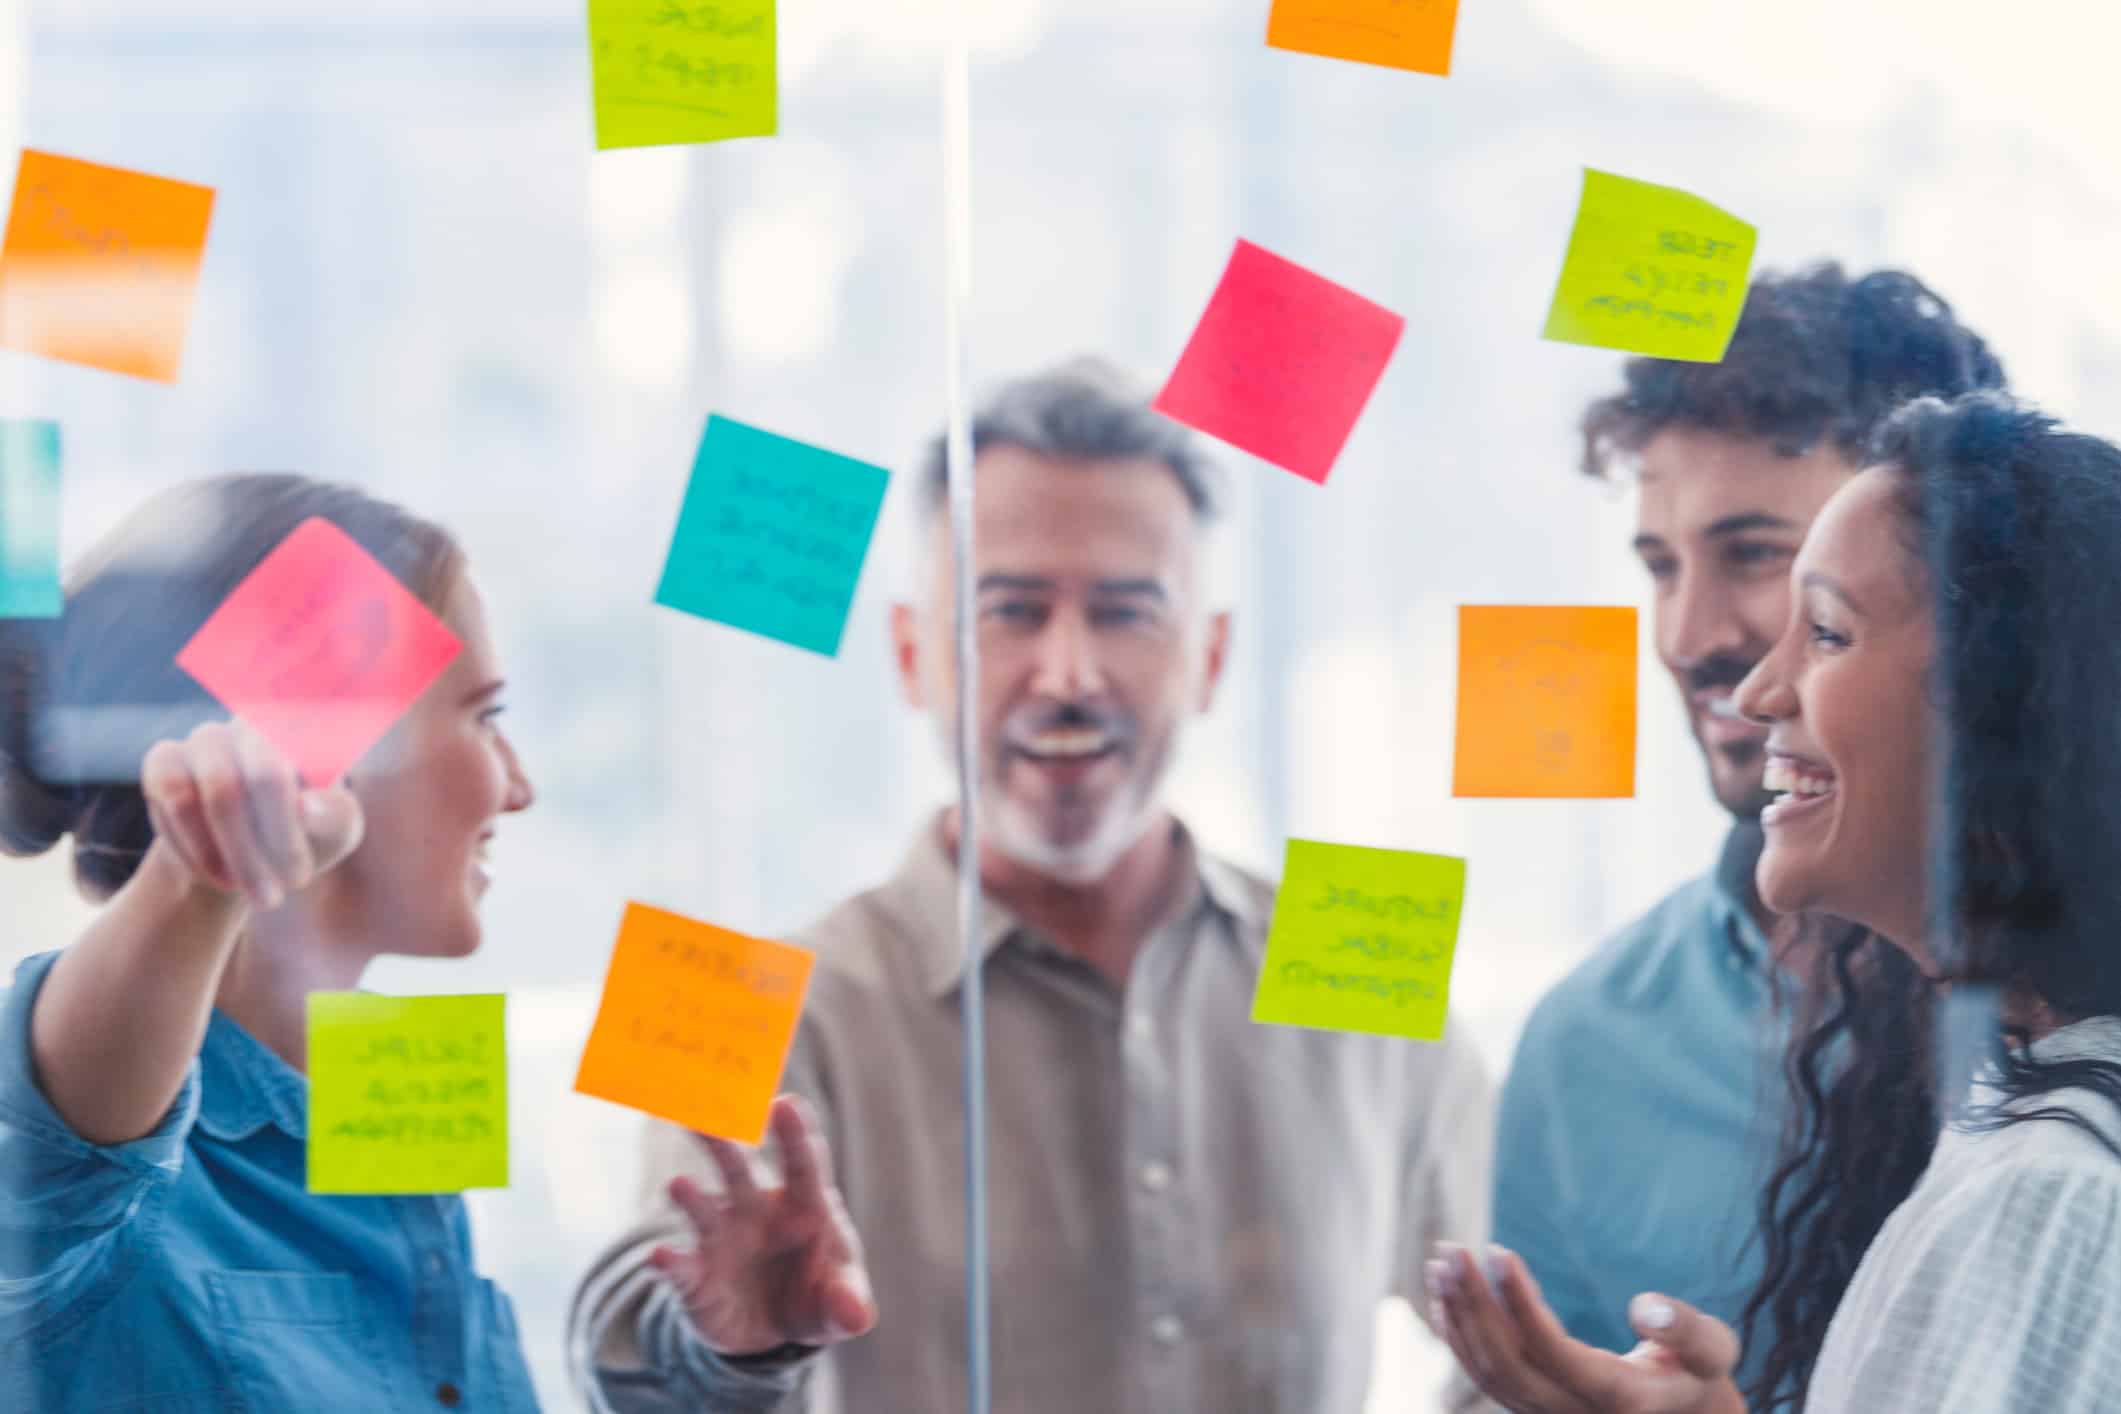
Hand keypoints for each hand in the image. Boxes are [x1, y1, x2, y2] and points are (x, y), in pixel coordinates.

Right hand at [141, 720, 363, 910]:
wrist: (245, 855)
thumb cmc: (305, 837)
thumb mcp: (335, 834)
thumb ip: (332, 816)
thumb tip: (304, 806)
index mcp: (309, 731)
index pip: (312, 755)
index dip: (299, 821)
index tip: (299, 878)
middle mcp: (257, 723)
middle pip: (265, 777)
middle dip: (269, 847)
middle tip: (274, 898)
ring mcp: (208, 736)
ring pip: (216, 790)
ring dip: (232, 853)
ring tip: (249, 891)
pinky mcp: (165, 757)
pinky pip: (174, 796)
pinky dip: (193, 844)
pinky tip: (212, 872)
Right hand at [652, 1094, 877, 1357]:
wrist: (772, 1336)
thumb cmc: (816, 1297)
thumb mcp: (841, 1307)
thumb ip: (848, 1306)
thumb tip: (855, 1316)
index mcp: (804, 1204)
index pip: (803, 1163)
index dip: (795, 1133)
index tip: (786, 1104)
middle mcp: (757, 1210)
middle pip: (740, 1168)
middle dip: (723, 1143)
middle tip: (703, 1118)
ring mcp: (722, 1238)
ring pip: (703, 1209)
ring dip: (691, 1197)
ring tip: (678, 1185)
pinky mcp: (694, 1277)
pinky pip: (680, 1267)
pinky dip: (669, 1262)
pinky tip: (660, 1257)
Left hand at [1426, 1243, 1744, 1413]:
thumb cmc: (1699, 1376)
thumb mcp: (1713, 1352)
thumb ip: (1688, 1332)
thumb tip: (1645, 1308)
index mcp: (1617, 1399)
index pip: (1552, 1352)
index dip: (1520, 1304)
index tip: (1497, 1250)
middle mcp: (1573, 1413)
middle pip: (1507, 1364)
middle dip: (1473, 1305)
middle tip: (1451, 1249)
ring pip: (1489, 1372)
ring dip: (1459, 1316)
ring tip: (1442, 1261)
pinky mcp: (1534, 1406)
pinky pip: (1487, 1377)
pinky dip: (1460, 1337)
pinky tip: (1445, 1296)